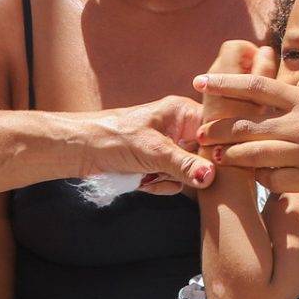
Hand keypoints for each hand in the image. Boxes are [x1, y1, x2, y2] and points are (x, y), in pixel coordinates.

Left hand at [76, 95, 215, 194]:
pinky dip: (159, 186)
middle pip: (205, 156)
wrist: (80, 150)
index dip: (218, 149)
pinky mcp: (159, 165)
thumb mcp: (153, 152)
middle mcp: (180, 128)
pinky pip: (174, 182)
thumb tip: (211, 176)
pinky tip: (143, 182)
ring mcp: (170, 148)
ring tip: (148, 175)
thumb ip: (185, 165)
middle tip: (168, 171)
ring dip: (169, 180)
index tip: (214, 167)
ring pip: (190, 173)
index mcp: (182, 112)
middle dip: (186, 170)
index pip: (216, 129)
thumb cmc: (113, 138)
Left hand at [194, 11, 298, 194]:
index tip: (199, 82)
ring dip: (231, 155)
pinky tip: (249, 171)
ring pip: (255, 156)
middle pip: (247, 126)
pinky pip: (272, 179)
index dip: (225, 84)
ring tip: (214, 154)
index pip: (256, 88)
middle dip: (218, 129)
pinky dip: (258, 176)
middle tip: (198, 131)